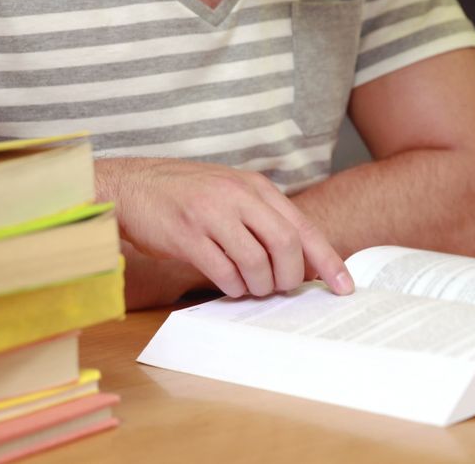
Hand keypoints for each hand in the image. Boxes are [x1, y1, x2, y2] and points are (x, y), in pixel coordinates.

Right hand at [96, 158, 353, 297]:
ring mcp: (212, 215)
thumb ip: (262, 218)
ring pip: (256, 264)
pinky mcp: (188, 236)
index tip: (344, 286)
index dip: (327, 260)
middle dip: (288, 278)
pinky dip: (232, 287)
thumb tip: (299, 258)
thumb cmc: (183, 194)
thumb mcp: (229, 192)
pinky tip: (228, 285)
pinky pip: (224, 272)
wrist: (130, 187)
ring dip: (259, 286)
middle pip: (285, 248)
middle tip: (279, 288)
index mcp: (254, 187)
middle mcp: (237, 197)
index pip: (302, 228)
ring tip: (251, 287)